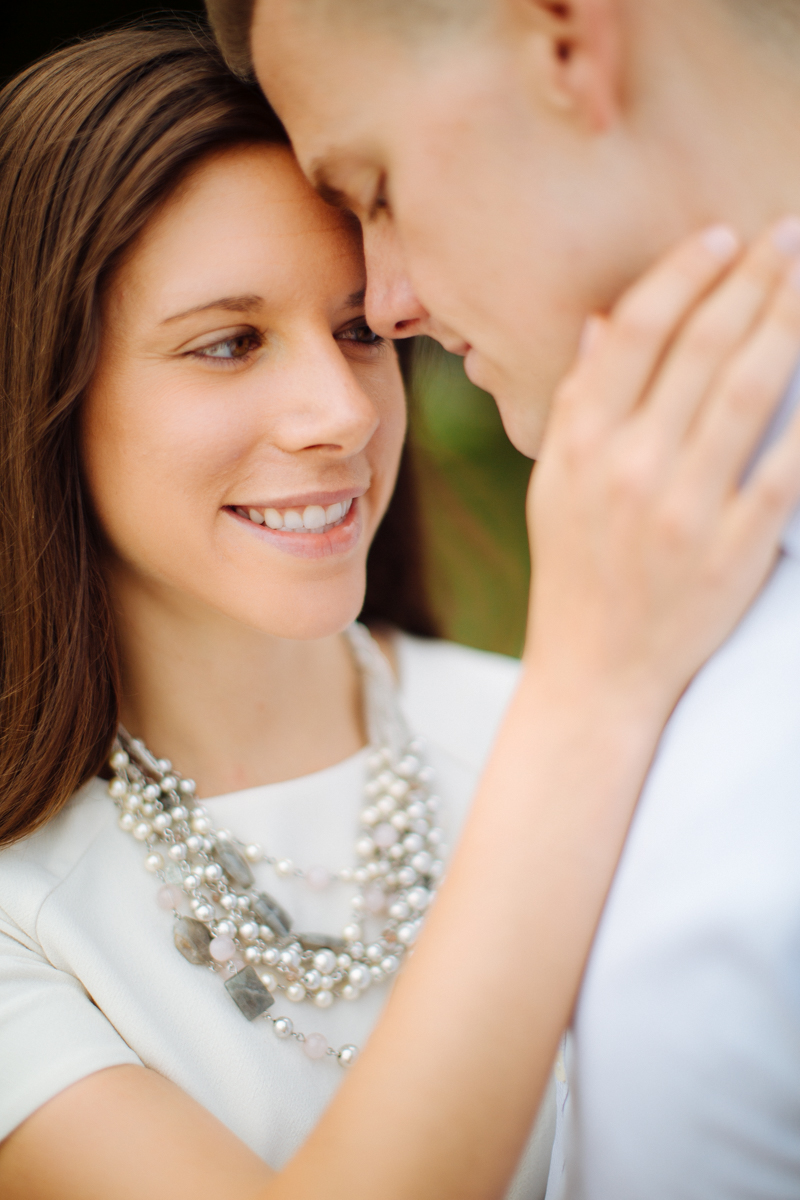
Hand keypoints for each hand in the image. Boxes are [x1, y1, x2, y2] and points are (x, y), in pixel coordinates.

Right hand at [526, 218, 799, 720]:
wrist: (596, 671)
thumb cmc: (573, 573)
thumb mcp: (551, 487)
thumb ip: (576, 403)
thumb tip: (603, 324)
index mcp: (581, 443)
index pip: (635, 333)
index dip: (683, 274)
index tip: (722, 236)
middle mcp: (630, 466)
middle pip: (701, 347)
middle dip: (753, 277)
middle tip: (790, 231)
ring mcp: (684, 509)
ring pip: (749, 391)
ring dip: (790, 323)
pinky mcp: (734, 550)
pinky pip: (788, 468)